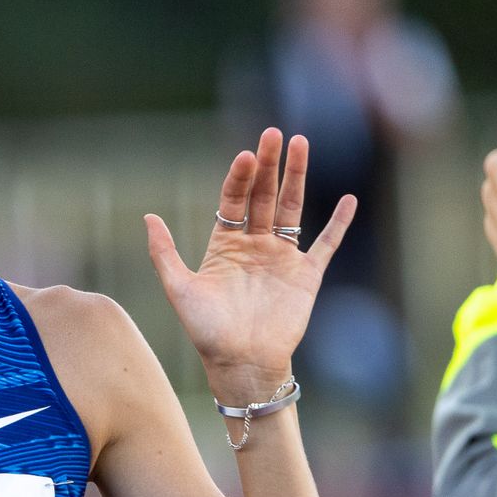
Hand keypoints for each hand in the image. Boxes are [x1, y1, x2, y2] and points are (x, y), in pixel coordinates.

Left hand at [144, 129, 355, 400]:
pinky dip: (338, 223)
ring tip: (301, 143)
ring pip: (291, 208)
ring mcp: (282, 258)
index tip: (245, 155)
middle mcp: (254, 245)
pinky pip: (326, 244)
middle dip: (268, 164)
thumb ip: (164, 253)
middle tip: (273, 133)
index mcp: (225, 245)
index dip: (239, 176)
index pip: (234, 200)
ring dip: (296, 177)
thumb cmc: (207, 332)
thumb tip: (148, 216)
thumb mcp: (179, 289)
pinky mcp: (306, 275)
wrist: (242, 363)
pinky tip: (348, 199)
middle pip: (263, 195)